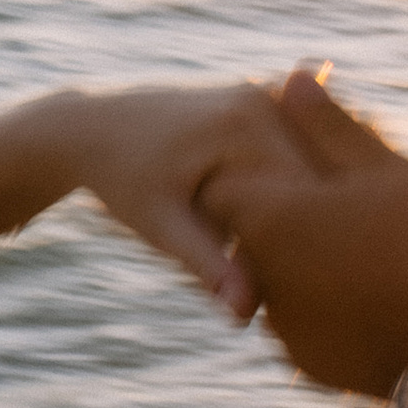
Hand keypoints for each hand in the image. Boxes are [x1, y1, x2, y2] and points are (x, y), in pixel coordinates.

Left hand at [0, 82, 314, 317]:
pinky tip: (264, 221)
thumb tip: (245, 314)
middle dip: (312, 229)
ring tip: (270, 249)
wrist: (88, 129)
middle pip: (319, 181)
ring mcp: (269, 93)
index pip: (309, 199)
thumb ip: (208, 265)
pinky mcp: (265, 99)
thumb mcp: (161, 225)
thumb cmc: (119, 181)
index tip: (297, 288)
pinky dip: (295, 189)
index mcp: (249, 124)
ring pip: (314, 169)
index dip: (308, 248)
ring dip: (308, 210)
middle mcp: (268, 98)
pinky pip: (299, 154)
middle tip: (297, 278)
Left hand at [201, 68, 407, 398]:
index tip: (305, 167)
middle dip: (287, 214)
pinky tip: (374, 291)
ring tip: (370, 250)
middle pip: (251, 231)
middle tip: (348, 207)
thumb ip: (329, 127)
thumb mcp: (385, 173)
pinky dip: (327, 301)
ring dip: (307, 259)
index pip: (228, 183)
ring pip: (278, 275)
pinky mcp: (306, 361)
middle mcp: (259, 274)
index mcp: (269, 220)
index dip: (263, 168)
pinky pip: (304, 318)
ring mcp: (280, 325)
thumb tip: (292, 78)